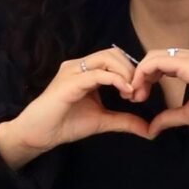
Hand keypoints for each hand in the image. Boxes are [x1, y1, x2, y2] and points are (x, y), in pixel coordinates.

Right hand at [0, 47, 153, 171]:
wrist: (40, 134)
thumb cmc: (66, 124)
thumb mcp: (102, 120)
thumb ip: (124, 120)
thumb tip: (149, 129)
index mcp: (85, 71)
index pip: (114, 58)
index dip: (131, 72)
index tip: (140, 94)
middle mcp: (78, 66)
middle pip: (113, 54)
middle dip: (131, 71)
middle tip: (138, 94)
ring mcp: (73, 71)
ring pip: (107, 59)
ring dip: (125, 74)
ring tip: (131, 94)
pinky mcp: (70, 82)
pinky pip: (97, 74)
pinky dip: (116, 81)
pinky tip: (125, 93)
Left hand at [134, 46, 188, 148]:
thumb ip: (170, 116)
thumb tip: (152, 129)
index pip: (166, 60)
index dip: (150, 75)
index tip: (141, 95)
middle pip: (159, 55)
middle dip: (142, 74)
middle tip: (135, 95)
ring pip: (157, 56)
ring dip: (142, 74)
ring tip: (137, 94)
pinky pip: (161, 62)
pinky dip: (146, 73)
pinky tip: (141, 88)